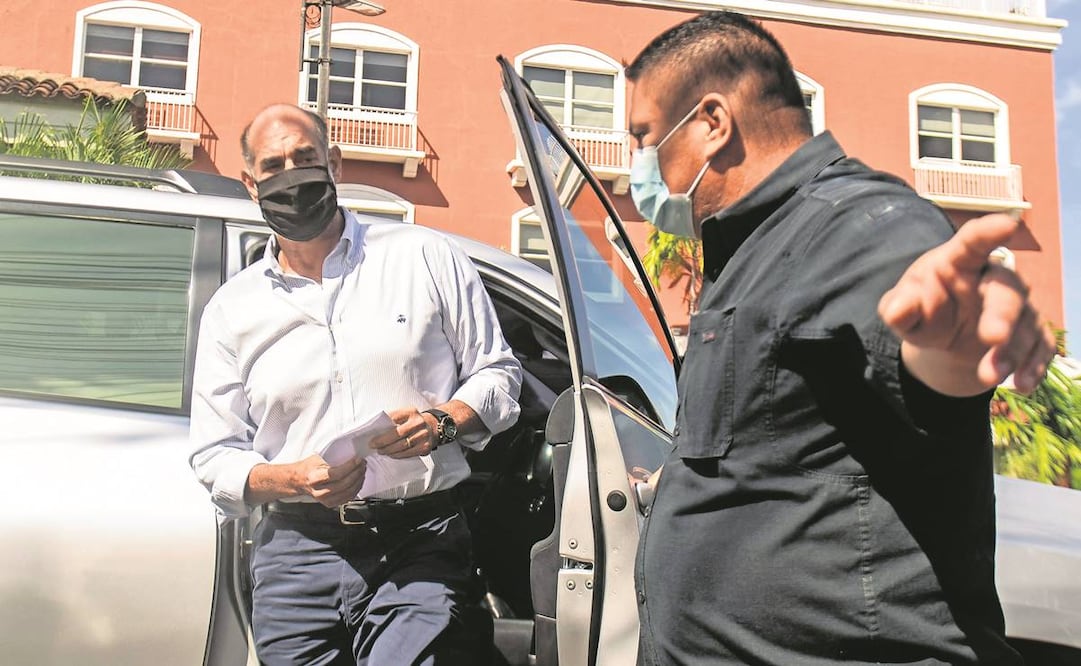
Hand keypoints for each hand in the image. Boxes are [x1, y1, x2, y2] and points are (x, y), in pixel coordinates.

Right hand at [297, 454, 367, 507]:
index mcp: (314, 478)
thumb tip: (350, 450)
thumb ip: (332, 456)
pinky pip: (347, 498)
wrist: (298, 481)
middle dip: (357, 473)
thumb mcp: (316, 458)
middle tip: (362, 464)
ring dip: (359, 481)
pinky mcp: (330, 504)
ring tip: (362, 471)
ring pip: (348, 493)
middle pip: (344, 484)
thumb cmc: (307, 468)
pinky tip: (358, 481)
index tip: (358, 459)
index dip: (350, 467)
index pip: (336, 474)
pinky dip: (356, 489)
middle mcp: (319, 491)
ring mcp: (325, 499)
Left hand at [369, 407, 436, 458]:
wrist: (433, 426)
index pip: (393, 420)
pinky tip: (392, 454)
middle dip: (383, 442)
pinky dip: (398, 455)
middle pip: (398, 434)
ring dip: (389, 450)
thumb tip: (374, 430)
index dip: (381, 431)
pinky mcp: (425, 447)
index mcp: (410, 412)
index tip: (371, 439)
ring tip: (381, 451)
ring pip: (402, 446)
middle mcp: (418, 422)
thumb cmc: (412, 421)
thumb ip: (392, 420)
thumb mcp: (404, 415)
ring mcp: (424, 435)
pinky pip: (408, 453)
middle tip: (373, 446)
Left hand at [878, 213, 1054, 395]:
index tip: (1008, 225)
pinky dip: (1034, 366)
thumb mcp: (901, 307)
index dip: (989, 232)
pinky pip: (1040, 347)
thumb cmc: (923, 308)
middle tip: (992, 337)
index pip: (973, 242)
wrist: (944, 335)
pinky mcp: (1030, 334)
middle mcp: (994, 279)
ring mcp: (1018, 307)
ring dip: (1011, 353)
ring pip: (1024, 326)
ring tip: (990, 377)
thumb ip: (898, 307)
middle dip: (1002, 314)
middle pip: (1006, 291)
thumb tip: (897, 310)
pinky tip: (1024, 385)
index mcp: (959, 261)